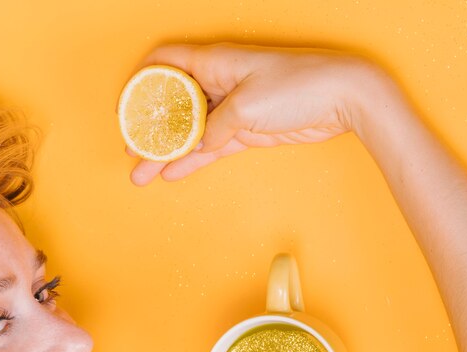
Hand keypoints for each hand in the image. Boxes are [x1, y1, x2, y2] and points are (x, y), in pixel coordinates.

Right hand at [127, 43, 374, 185]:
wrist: (341, 99)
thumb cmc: (298, 85)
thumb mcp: (247, 105)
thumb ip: (215, 128)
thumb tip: (197, 146)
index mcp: (214, 62)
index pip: (165, 64)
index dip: (141, 82)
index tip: (125, 107)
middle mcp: (217, 83)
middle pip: (172, 106)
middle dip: (149, 129)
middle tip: (130, 151)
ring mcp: (229, 109)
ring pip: (188, 133)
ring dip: (166, 153)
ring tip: (143, 172)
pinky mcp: (243, 131)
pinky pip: (209, 148)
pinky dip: (191, 161)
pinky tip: (172, 173)